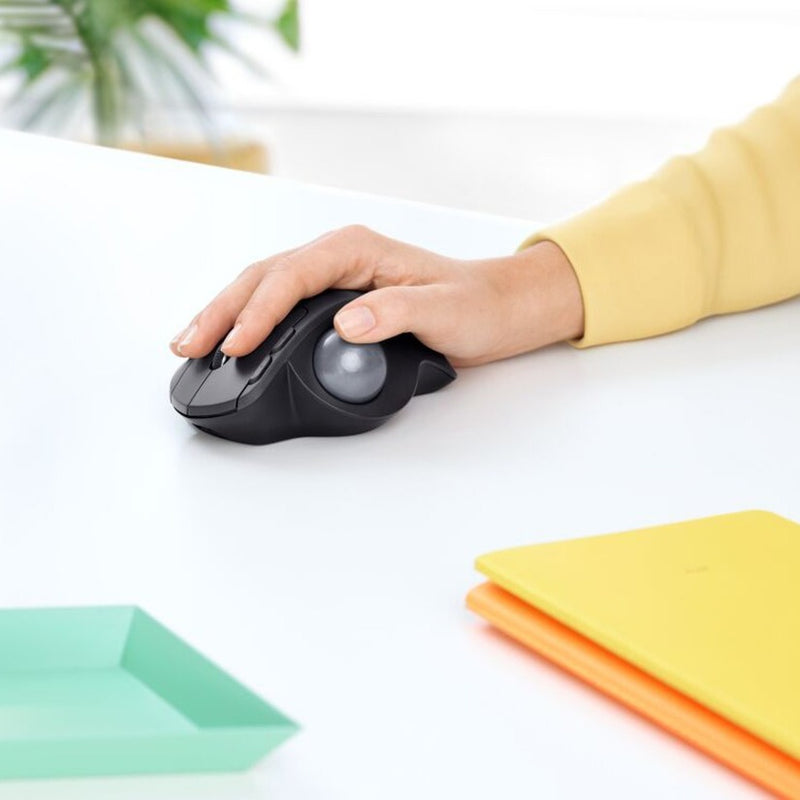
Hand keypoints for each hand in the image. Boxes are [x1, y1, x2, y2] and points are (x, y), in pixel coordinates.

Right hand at [169, 226, 583, 367]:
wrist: (495, 310)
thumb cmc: (475, 305)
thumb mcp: (443, 311)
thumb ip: (396, 314)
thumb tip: (347, 324)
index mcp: (356, 249)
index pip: (291, 276)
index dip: (258, 311)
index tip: (237, 345)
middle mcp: (338, 256)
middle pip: (262, 276)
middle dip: (221, 310)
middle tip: (188, 345)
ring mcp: (333, 277)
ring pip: (263, 287)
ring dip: (226, 314)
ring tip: (192, 343)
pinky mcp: (334, 299)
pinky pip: (279, 305)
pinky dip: (250, 321)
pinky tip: (233, 340)